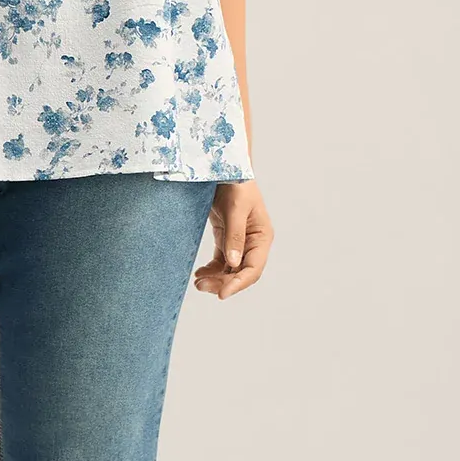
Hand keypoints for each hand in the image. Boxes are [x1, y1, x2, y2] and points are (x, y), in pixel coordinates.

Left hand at [193, 180, 272, 299]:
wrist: (223, 166)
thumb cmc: (235, 182)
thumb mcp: (235, 208)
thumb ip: (234, 236)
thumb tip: (234, 263)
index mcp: (262, 236)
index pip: (253, 268)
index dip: (238, 284)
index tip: (221, 294)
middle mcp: (253, 242)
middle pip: (241, 273)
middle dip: (223, 282)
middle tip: (201, 286)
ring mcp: (239, 241)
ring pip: (230, 270)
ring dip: (216, 278)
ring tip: (198, 282)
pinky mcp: (226, 237)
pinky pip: (221, 261)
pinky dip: (211, 270)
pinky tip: (199, 273)